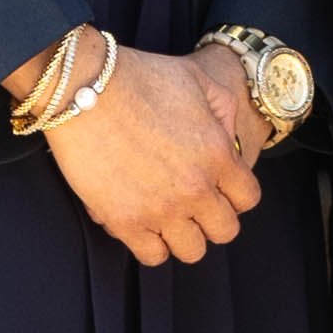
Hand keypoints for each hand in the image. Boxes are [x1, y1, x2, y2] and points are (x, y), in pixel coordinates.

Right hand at [27, 30, 262, 266]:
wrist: (85, 88)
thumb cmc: (140, 77)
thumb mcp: (197, 78)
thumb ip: (223, 109)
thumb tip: (229, 135)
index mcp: (219, 153)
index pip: (248, 199)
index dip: (233, 192)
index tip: (215, 183)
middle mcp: (196, 188)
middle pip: (225, 231)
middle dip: (211, 217)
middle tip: (191, 201)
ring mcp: (161, 209)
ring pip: (192, 251)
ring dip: (183, 235)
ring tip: (166, 214)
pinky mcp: (125, 222)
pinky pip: (153, 256)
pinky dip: (150, 243)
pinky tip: (141, 220)